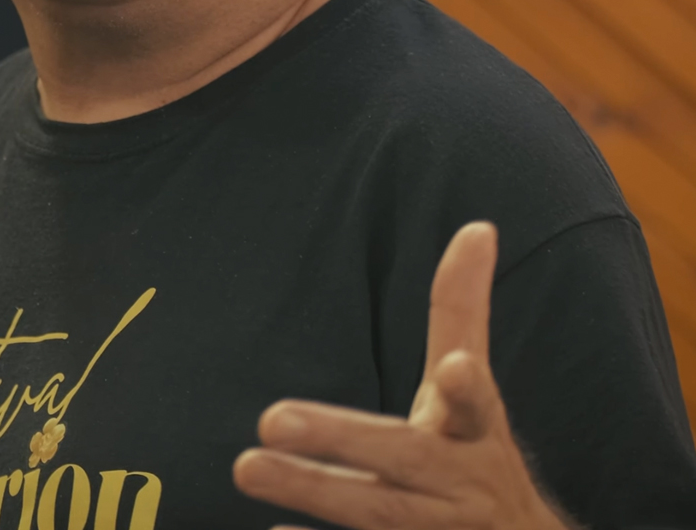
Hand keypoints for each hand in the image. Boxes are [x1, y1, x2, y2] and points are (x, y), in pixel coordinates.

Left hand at [233, 222, 571, 529]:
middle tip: (268, 419)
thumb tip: (478, 224)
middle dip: (339, 442)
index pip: (478, 407)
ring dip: (312, 494)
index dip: (467, 388)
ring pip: (377, 516)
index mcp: (476, 437)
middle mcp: (462, 490)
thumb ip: (463, 314)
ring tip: (246, 467)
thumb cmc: (476, 460)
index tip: (450, 367)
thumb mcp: (476, 395)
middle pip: (401, 464)